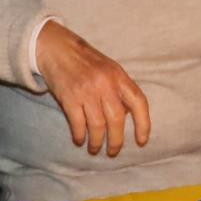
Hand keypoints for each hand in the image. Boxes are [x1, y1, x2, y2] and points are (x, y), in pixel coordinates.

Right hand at [35, 20, 150, 156]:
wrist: (56, 48)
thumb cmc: (85, 61)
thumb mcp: (109, 69)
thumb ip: (120, 90)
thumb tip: (130, 116)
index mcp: (119, 76)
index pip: (138, 102)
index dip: (143, 124)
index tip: (141, 141)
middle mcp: (105, 83)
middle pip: (117, 120)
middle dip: (116, 141)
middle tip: (113, 151)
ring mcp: (86, 90)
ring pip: (97, 125)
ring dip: (96, 142)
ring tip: (94, 149)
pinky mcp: (69, 96)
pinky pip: (78, 123)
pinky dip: (80, 135)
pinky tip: (80, 140)